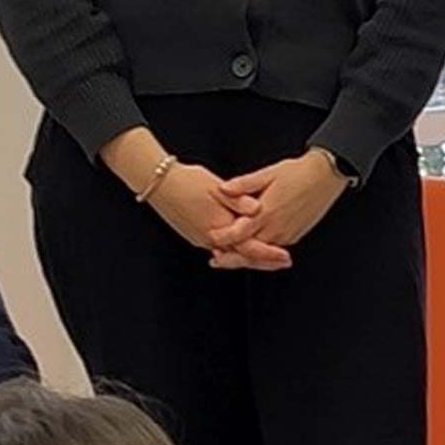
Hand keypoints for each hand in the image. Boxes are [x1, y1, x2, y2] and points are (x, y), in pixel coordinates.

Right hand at [147, 163, 289, 271]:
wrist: (159, 184)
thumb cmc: (187, 181)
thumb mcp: (215, 186)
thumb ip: (238, 199)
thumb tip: (258, 208)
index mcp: (219, 225)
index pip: (249, 247)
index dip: (269, 253)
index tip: (285, 256)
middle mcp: (211, 238)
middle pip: (242, 256)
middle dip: (264, 262)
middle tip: (283, 263)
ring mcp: (201, 239)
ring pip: (231, 255)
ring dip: (250, 258)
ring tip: (268, 259)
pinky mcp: (196, 236)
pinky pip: (220, 249)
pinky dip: (235, 252)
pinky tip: (242, 249)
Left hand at [206, 151, 348, 267]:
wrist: (325, 176)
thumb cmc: (297, 173)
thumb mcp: (267, 174)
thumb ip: (243, 185)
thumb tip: (222, 189)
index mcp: (266, 213)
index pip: (238, 234)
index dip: (222, 237)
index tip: (210, 236)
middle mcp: (276, 228)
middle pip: (248, 251)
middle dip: (231, 257)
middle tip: (216, 258)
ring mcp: (287, 235)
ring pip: (261, 254)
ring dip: (245, 257)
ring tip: (230, 256)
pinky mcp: (294, 236)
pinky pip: (273, 249)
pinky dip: (261, 253)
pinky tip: (253, 249)